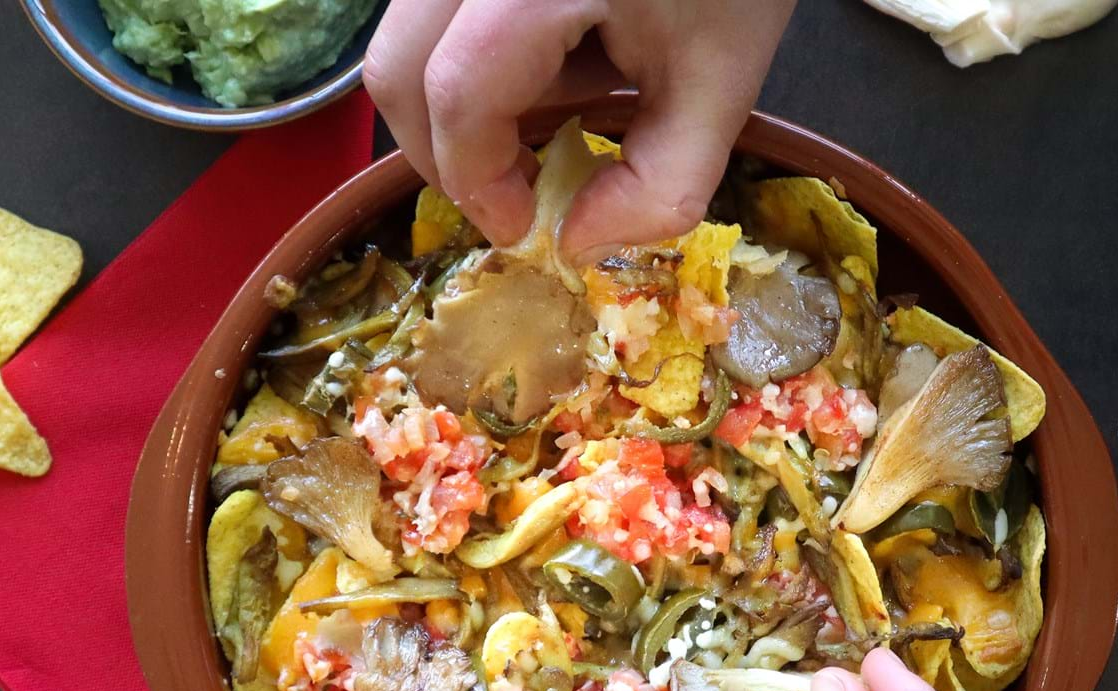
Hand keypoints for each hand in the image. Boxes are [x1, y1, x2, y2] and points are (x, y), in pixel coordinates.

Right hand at [364, 0, 797, 258]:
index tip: (522, 228)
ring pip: (404, 34)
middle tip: (507, 191)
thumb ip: (657, 184)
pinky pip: (431, 10)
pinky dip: (465, 53)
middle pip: (397, 65)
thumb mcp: (719, 86)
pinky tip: (541, 63)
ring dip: (453, 98)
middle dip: (444, 149)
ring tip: (536, 121)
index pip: (458, 93)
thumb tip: (572, 241)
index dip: (478, 181)